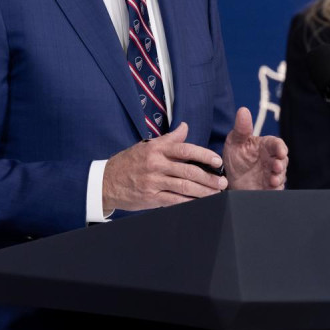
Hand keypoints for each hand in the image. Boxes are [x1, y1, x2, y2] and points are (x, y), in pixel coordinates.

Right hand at [101, 122, 226, 211]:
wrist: (105, 182)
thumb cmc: (129, 162)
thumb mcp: (147, 146)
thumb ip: (169, 139)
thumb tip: (185, 127)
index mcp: (156, 149)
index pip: (185, 149)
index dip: (204, 155)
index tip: (218, 161)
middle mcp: (156, 164)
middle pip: (188, 170)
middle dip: (209, 177)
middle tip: (223, 182)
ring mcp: (153, 181)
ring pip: (184, 186)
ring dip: (203, 191)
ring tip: (217, 193)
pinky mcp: (151, 197)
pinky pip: (174, 200)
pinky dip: (189, 202)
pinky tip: (200, 203)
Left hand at [222, 107, 288, 189]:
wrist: (227, 179)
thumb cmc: (235, 156)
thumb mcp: (235, 141)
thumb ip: (241, 128)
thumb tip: (243, 110)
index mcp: (265, 146)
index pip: (277, 144)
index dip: (280, 147)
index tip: (281, 151)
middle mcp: (271, 159)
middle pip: (282, 160)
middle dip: (281, 164)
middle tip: (276, 167)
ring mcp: (271, 174)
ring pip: (281, 174)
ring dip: (279, 176)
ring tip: (273, 179)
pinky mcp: (269, 187)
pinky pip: (277, 188)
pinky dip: (276, 188)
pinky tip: (271, 187)